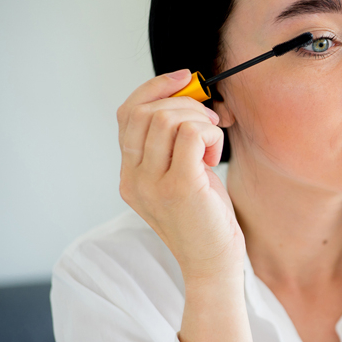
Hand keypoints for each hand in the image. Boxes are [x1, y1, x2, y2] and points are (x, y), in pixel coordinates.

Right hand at [117, 69, 243, 280]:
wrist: (213, 262)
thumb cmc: (205, 217)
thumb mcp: (183, 174)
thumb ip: (176, 143)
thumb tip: (190, 97)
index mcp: (129, 174)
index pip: (127, 114)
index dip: (154, 88)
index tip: (184, 79)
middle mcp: (133, 178)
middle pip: (145, 112)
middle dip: (185, 104)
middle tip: (209, 122)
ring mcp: (153, 183)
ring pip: (167, 119)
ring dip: (199, 120)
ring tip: (212, 143)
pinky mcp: (179, 187)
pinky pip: (190, 134)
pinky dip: (209, 135)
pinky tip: (214, 156)